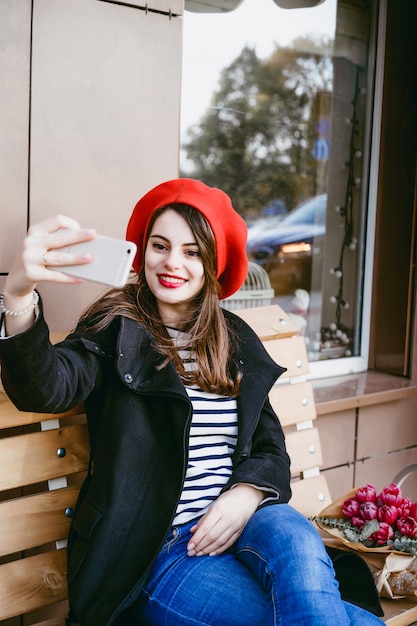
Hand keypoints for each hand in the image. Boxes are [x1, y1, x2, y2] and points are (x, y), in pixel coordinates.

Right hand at [2, 215, 94, 335]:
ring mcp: (29, 258)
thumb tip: (85, 246)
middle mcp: (31, 242)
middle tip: (92, 236)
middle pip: (59, 238)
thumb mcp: (41, 246)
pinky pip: (54, 276)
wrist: (16, 278)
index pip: (56, 220)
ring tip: (89, 258)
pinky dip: (68, 278)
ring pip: (58, 258)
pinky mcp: (31, 273)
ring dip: (76, 258)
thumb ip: (57, 243)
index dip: (71, 224)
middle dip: (78, 236)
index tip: (82, 230)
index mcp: (35, 231)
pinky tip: (79, 278)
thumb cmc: (34, 259)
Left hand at [187, 484, 263, 556]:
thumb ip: (204, 518)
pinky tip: (212, 553)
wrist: (248, 496)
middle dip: (200, 546)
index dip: (197, 539)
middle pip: (212, 536)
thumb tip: (193, 531)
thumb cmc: (229, 499)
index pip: (206, 528)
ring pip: (220, 542)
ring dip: (208, 550)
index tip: (189, 546)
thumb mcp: (214, 504)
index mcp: (219, 509)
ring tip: (199, 554)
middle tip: (191, 552)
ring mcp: (235, 526)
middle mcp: (228, 519)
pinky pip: (229, 543)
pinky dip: (219, 549)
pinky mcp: (240, 531)